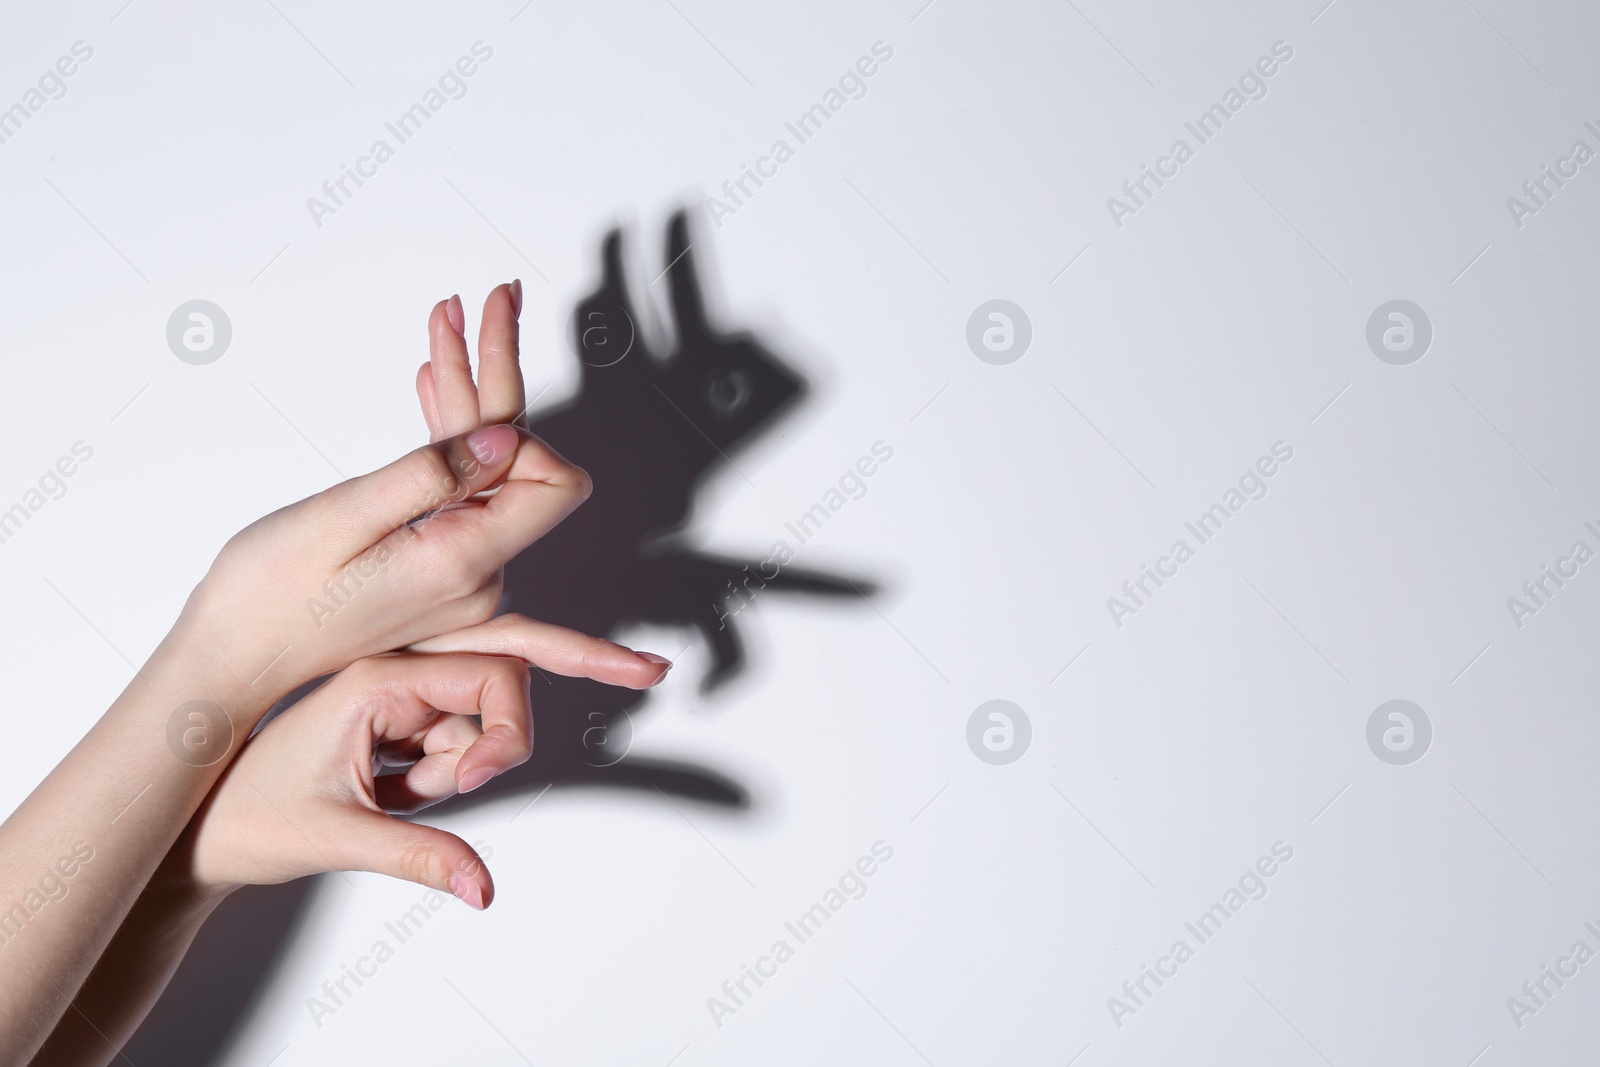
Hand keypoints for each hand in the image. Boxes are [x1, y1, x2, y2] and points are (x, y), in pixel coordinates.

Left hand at [167, 616, 664, 907]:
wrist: (201, 831)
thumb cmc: (247, 819)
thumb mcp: (340, 840)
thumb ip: (422, 857)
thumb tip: (483, 887)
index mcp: (377, 679)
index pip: (492, 673)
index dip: (505, 729)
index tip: (474, 780)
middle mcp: (391, 673)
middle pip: (491, 689)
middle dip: (482, 748)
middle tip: (421, 791)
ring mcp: (393, 696)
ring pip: (470, 729)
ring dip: (445, 776)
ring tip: (382, 801)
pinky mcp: (392, 720)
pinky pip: (447, 744)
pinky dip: (430, 780)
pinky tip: (383, 796)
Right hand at [172, 284, 607, 717]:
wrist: (232, 653)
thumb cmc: (268, 592)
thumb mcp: (341, 520)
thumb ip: (429, 477)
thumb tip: (505, 438)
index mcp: (463, 561)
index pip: (552, 483)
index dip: (524, 424)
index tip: (476, 365)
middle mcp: (477, 573)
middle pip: (517, 463)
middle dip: (498, 374)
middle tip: (492, 294)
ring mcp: (459, 573)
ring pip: (485, 470)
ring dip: (465, 394)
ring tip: (446, 316)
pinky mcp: (436, 565)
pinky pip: (458, 493)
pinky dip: (446, 436)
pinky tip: (429, 382)